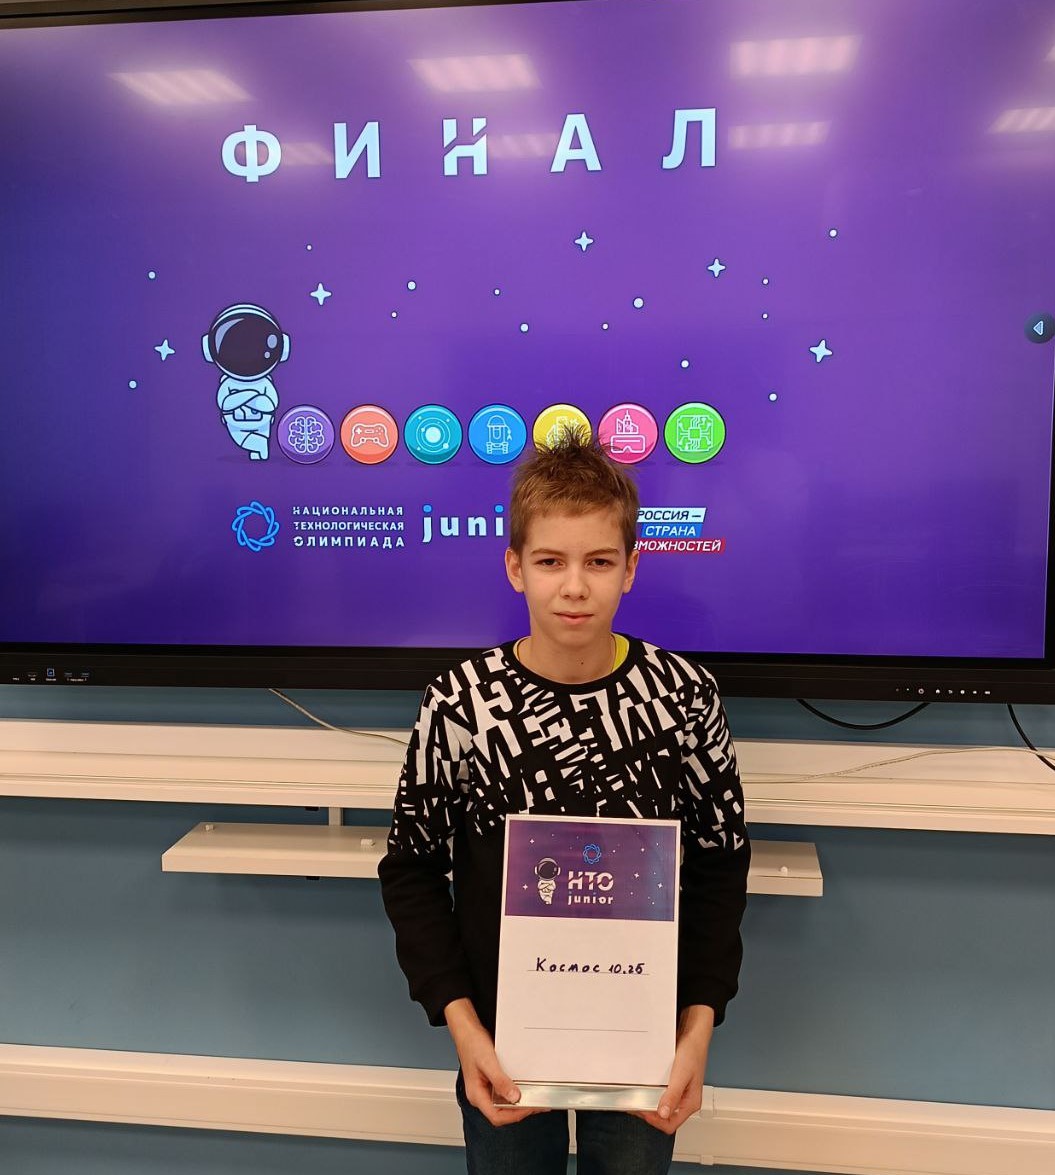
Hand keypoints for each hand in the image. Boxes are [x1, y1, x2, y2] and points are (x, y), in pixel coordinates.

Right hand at [445, 998, 548, 1126]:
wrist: (467, 1031)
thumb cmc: (471, 1044)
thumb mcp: (488, 1062)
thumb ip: (500, 1081)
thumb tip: (514, 1097)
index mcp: (476, 1095)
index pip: (496, 1116)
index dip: (514, 1115)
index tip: (529, 1107)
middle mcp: (480, 1095)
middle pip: (502, 1113)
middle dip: (520, 1110)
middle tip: (536, 1104)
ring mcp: (485, 1089)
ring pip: (503, 1104)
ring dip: (519, 1103)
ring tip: (534, 1098)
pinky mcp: (490, 1082)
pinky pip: (504, 1093)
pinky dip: (515, 1093)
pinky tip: (524, 1088)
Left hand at [636, 1005, 713, 1134]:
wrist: (694, 1035)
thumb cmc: (693, 1052)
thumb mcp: (681, 1074)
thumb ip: (673, 1095)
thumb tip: (663, 1113)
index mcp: (691, 1103)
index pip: (671, 1124)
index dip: (655, 1121)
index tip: (642, 1110)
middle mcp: (685, 1100)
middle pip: (665, 1118)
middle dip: (649, 1114)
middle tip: (636, 1105)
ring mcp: (680, 1093)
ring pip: (662, 1107)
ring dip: (649, 1104)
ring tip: (638, 1099)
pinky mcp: (674, 1084)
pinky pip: (661, 1095)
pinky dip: (652, 1095)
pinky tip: (645, 1089)